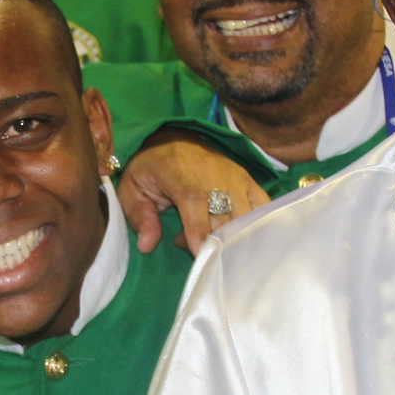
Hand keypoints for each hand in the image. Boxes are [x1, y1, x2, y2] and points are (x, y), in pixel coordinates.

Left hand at [116, 137, 270, 254]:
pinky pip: (262, 206)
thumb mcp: (132, 190)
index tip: (200, 255)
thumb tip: (147, 246)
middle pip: (222, 214)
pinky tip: (244, 239)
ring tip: (214, 245)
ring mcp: (234, 176)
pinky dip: (258, 225)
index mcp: (180, 172)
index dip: (199, 231)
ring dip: (233, 238)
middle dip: (212, 242)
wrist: (174, 138)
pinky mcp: (248, 180)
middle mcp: (213, 172)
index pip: (195, 202)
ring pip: (244, 214)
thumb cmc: (151, 169)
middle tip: (193, 248)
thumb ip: (140, 217)